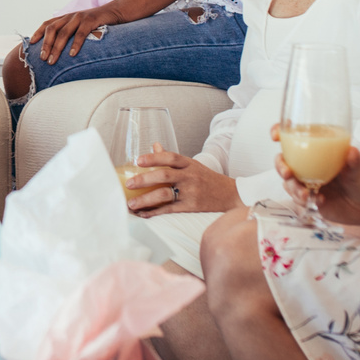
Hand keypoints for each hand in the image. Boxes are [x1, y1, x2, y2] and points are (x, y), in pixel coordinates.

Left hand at [30, 2, 125, 62]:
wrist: (119, 11)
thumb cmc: (100, 23)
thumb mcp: (83, 27)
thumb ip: (73, 34)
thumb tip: (63, 51)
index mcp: (67, 17)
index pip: (48, 24)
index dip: (38, 33)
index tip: (31, 44)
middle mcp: (71, 16)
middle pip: (52, 29)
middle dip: (45, 44)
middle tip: (42, 59)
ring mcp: (81, 17)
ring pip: (64, 32)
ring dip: (56, 47)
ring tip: (52, 61)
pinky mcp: (92, 20)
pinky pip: (81, 33)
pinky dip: (75, 44)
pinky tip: (71, 54)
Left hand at [125, 151, 243, 216]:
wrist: (231, 195)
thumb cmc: (207, 179)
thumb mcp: (192, 165)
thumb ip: (172, 158)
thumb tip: (154, 145)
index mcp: (189, 164)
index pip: (170, 157)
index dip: (153, 157)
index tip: (137, 161)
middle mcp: (190, 176)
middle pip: (164, 175)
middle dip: (144, 179)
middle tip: (128, 184)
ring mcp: (191, 192)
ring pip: (165, 194)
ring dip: (146, 199)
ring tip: (131, 204)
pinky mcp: (192, 207)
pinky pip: (170, 209)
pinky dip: (156, 212)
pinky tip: (144, 214)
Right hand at [269, 124, 359, 225]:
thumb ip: (355, 161)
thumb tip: (351, 151)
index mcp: (316, 150)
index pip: (292, 137)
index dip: (280, 133)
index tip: (276, 136)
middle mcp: (307, 164)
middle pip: (283, 160)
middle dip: (281, 166)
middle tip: (288, 173)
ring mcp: (306, 181)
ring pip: (288, 182)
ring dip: (292, 188)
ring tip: (307, 194)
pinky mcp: (309, 197)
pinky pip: (298, 198)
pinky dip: (305, 200)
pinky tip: (320, 201)